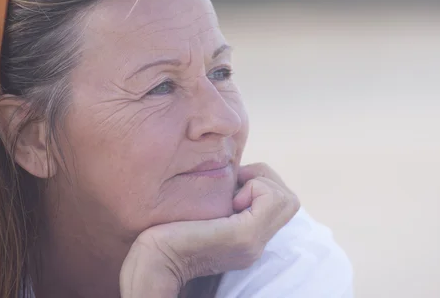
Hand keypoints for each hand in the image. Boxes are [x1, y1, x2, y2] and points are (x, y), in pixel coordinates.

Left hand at [119, 163, 299, 297]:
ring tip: (234, 193)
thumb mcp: (203, 215)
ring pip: (286, 199)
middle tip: (236, 185)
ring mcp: (252, 243)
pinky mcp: (242, 237)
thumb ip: (221, 203)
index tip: (232, 186)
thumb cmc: (164, 236)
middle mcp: (256, 244)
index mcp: (248, 240)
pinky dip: (255, 187)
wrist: (150, 263)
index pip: (283, 204)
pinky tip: (230, 199)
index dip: (262, 183)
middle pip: (289, 201)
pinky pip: (270, 200)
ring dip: (262, 183)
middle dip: (266, 180)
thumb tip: (230, 175)